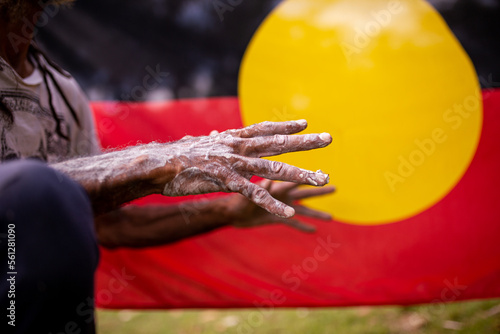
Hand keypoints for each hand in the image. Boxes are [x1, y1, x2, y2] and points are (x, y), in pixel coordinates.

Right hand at [156, 120, 331, 217]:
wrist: (159, 164)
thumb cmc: (178, 156)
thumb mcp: (201, 144)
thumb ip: (214, 141)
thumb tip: (216, 134)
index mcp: (232, 137)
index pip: (264, 129)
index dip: (285, 126)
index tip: (305, 124)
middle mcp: (238, 146)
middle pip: (278, 143)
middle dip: (305, 142)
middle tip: (329, 139)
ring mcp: (234, 163)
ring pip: (274, 168)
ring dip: (301, 174)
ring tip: (323, 178)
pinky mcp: (227, 181)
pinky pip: (255, 194)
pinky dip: (272, 204)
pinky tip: (289, 212)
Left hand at [226, 180, 334, 231]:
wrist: (228, 212)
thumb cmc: (235, 199)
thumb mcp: (247, 194)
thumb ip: (259, 188)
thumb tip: (268, 181)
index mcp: (276, 185)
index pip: (296, 179)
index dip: (309, 177)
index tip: (324, 173)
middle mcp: (280, 194)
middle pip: (304, 192)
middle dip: (319, 191)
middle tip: (335, 187)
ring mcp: (280, 207)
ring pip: (302, 209)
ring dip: (316, 212)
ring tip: (332, 217)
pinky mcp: (275, 218)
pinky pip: (292, 224)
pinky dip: (302, 227)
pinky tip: (314, 231)